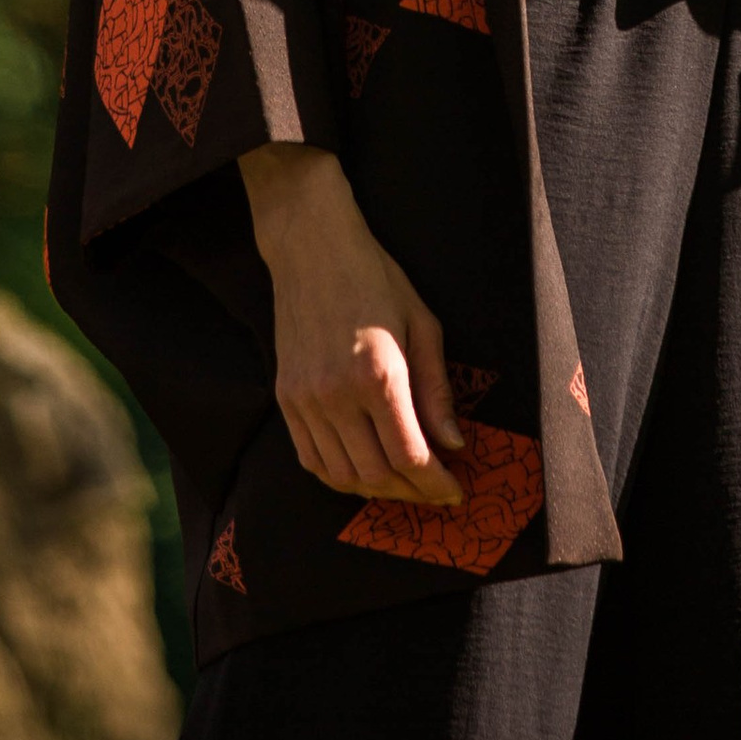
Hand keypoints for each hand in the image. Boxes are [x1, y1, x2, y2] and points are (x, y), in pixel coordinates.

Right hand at [239, 143, 464, 506]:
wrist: (311, 246)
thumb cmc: (375, 276)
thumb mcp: (422, 323)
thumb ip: (437, 389)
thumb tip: (453, 443)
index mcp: (379, 374)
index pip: (410, 455)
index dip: (436, 483)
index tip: (455, 491)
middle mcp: (337, 394)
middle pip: (377, 474)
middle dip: (412, 493)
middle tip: (435, 492)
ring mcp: (306, 400)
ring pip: (341, 476)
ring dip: (377, 492)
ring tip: (403, 486)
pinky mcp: (285, 398)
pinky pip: (310, 460)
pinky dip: (338, 478)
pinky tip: (362, 472)